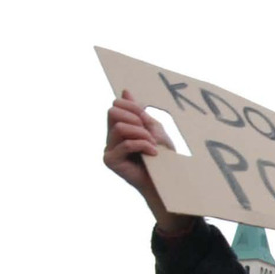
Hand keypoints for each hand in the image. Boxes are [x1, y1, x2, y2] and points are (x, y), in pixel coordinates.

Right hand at [103, 91, 192, 232]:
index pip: (117, 105)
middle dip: (135, 119)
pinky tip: (153, 153)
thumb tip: (125, 91)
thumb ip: (139, 112)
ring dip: (141, 134)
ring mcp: (108, 150)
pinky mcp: (110, 161)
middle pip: (113, 112)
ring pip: (119, 128)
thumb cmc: (162, 158)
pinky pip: (125, 144)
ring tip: (152, 145)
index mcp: (119, 128)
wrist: (166, 182)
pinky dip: (142, 145)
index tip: (148, 119)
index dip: (133, 108)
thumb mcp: (154, 130)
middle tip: (150, 133)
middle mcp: (110, 138)